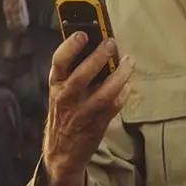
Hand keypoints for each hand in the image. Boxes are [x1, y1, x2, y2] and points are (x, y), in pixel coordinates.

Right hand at [42, 31, 134, 185]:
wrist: (62, 151)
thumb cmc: (63, 113)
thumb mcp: (60, 91)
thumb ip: (72, 72)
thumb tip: (95, 44)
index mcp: (56, 85)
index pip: (58, 62)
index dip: (70, 46)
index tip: (82, 34)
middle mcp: (67, 97)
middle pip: (83, 74)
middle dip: (99, 57)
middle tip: (112, 43)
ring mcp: (83, 112)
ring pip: (105, 91)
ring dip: (120, 74)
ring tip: (129, 62)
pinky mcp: (98, 124)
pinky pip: (115, 105)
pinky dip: (125, 92)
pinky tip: (130, 82)